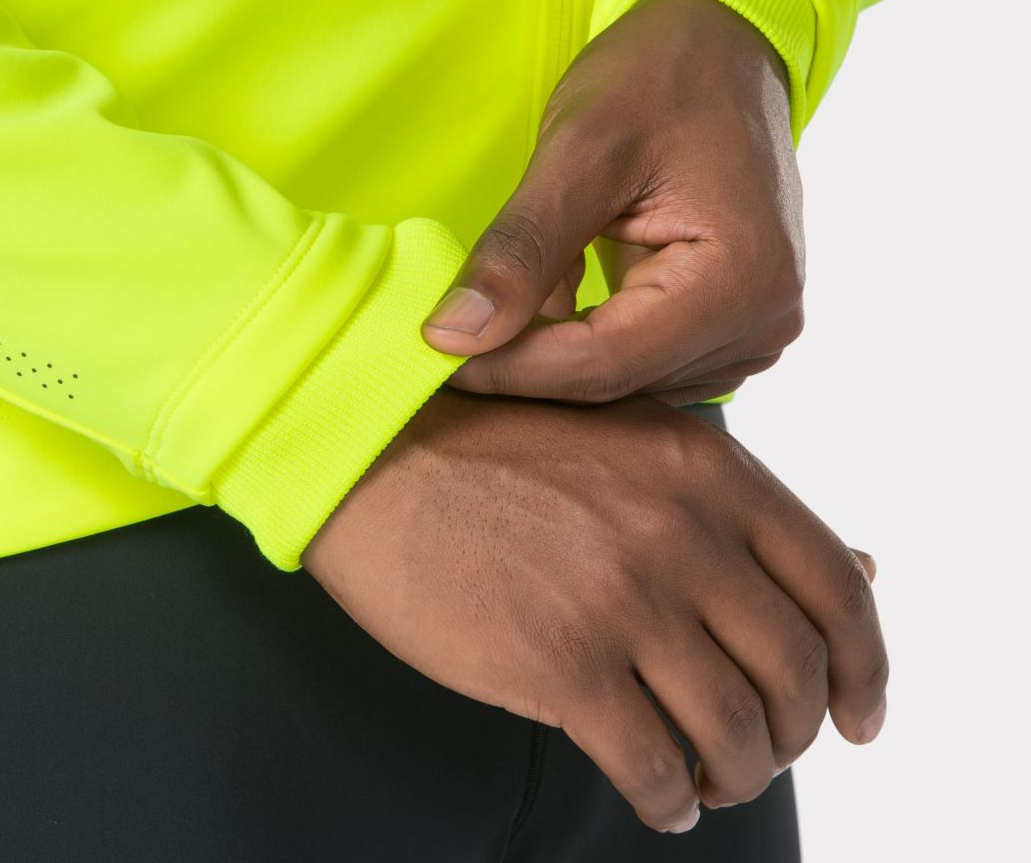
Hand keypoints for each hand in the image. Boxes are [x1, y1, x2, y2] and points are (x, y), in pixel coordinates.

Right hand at [303, 391, 886, 832]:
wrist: (370, 459)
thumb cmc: (493, 446)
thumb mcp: (633, 438)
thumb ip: (739, 503)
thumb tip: (866, 568)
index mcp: (708, 472)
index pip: (834, 588)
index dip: (866, 668)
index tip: (861, 717)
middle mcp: (680, 534)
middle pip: (794, 672)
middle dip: (793, 733)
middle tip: (766, 752)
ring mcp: (622, 602)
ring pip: (734, 731)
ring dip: (738, 775)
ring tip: (712, 781)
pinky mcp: (558, 665)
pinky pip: (652, 765)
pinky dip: (669, 799)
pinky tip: (660, 797)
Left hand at [421, 0, 804, 404]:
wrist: (721, 47)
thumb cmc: (657, 77)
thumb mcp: (578, 150)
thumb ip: (520, 248)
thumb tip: (452, 335)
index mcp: (742, 281)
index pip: (602, 363)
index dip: (507, 367)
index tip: (427, 357)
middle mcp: (762, 322)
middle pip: (614, 383)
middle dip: (521, 368)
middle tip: (436, 349)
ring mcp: (754, 331)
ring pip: (623, 383)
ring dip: (546, 360)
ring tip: (479, 325)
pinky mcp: (731, 327)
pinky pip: (640, 362)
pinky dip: (578, 344)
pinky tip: (530, 314)